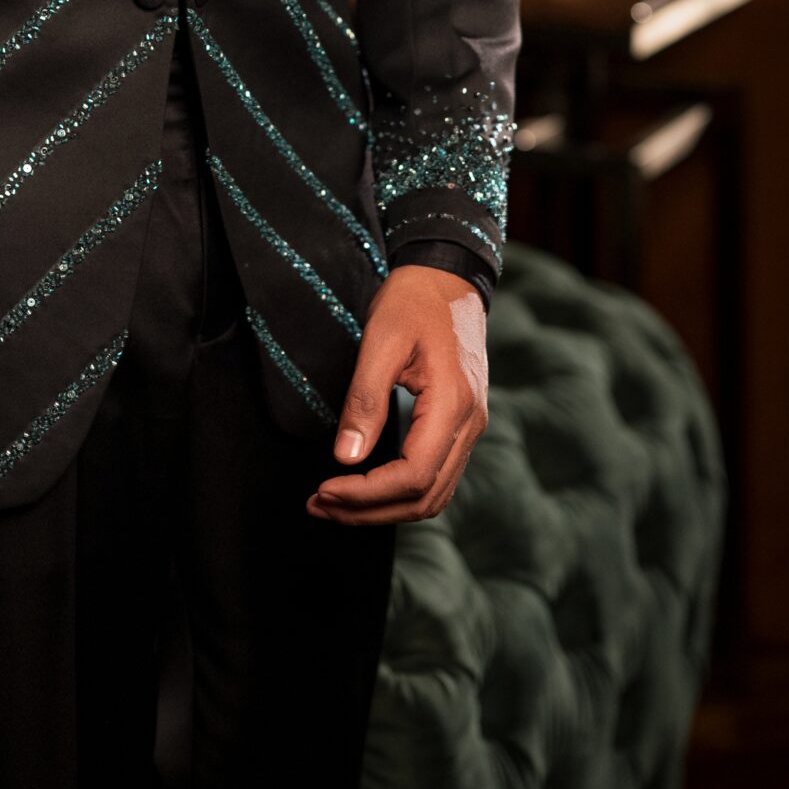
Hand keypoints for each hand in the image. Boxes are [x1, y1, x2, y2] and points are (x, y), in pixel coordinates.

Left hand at [306, 264, 488, 525]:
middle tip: (318, 505)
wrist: (449, 278)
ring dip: (383, 509)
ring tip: (334, 503)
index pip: (414, 476)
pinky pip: (436, 477)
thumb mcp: (382, 339)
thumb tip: (345, 458)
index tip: (324, 489)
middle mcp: (470, 424)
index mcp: (453, 404)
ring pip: (432, 495)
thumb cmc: (414, 301)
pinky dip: (400, 493)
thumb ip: (365, 399)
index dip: (367, 494)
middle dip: (368, 511)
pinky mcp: (461, 426)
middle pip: (424, 497)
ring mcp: (470, 428)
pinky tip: (366, 488)